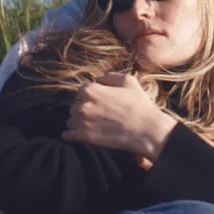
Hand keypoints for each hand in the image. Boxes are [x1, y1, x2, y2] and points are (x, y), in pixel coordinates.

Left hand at [62, 72, 176, 160]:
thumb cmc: (139, 105)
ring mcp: (82, 122)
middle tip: (98, 114)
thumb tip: (98, 79)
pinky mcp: (84, 137)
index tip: (100, 102)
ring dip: (78, 121)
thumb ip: (110, 77)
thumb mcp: (129, 81)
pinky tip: (76, 135)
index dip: (91, 96)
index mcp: (91, 90)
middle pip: (75, 105)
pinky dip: (70, 134)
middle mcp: (82, 105)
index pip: (82, 90)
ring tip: (92, 125)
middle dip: (84, 109)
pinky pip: (68, 135)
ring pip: (71, 120)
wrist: (145, 130)